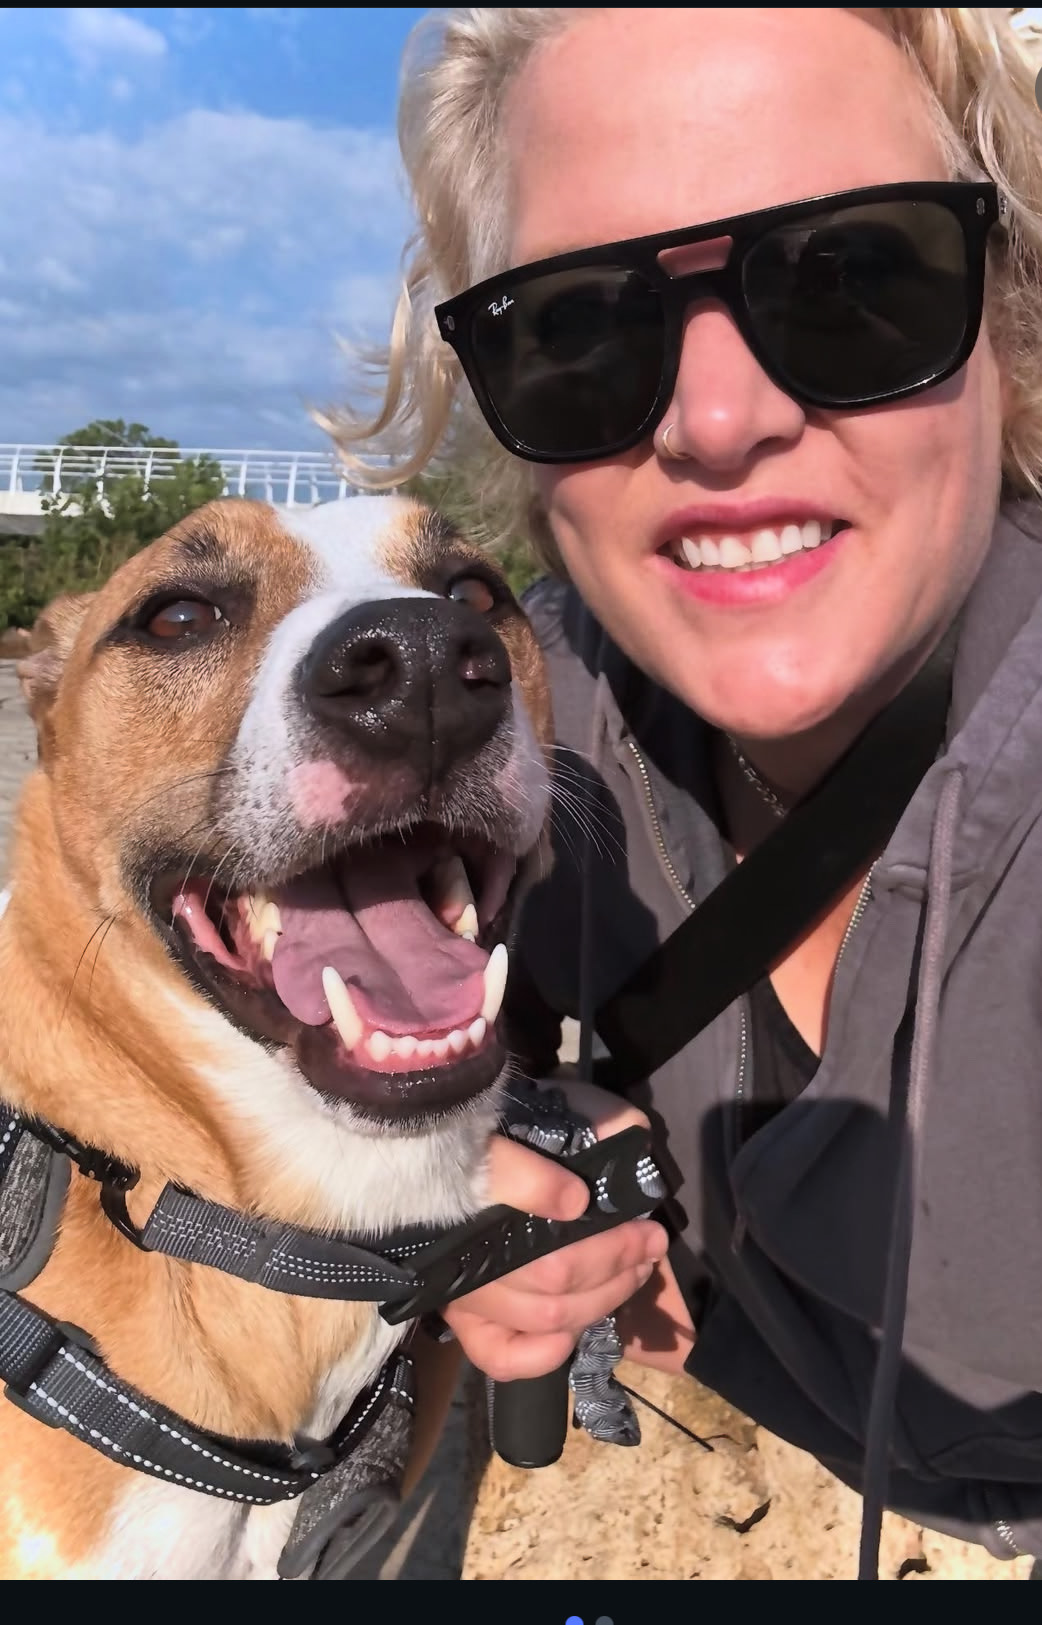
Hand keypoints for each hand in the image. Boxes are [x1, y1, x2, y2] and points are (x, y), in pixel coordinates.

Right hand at [442, 1078, 671, 1381]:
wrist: (442, 1166)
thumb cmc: (511, 1137)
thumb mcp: (560, 1113)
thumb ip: (595, 1118)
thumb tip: (632, 1131)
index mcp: (474, 1177)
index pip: (508, 1183)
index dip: (555, 1197)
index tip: (597, 1199)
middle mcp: (462, 1241)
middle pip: (551, 1269)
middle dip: (615, 1258)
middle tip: (651, 1239)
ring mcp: (460, 1288)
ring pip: (543, 1313)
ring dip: (604, 1299)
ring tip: (638, 1272)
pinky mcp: (462, 1322)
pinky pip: (499, 1354)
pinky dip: (540, 1355)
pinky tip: (572, 1334)